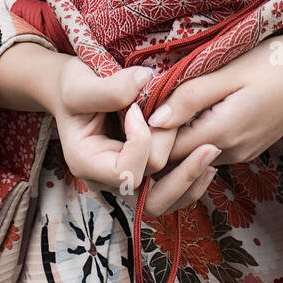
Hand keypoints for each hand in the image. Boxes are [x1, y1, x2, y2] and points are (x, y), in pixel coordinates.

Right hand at [50, 58, 222, 217]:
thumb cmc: (73, 86)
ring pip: (164, 202)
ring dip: (190, 181)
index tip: (138, 107)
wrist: (70, 89)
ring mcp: (125, 179)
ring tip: (212, 154)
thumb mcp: (81, 84)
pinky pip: (168, 189)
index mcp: (88, 164)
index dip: (141, 140)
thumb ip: (110, 88)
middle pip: (151, 200)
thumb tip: (145, 80)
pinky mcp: (140, 170)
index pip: (127, 171)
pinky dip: (189, 178)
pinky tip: (207, 158)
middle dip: (182, 174)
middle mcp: (107, 180)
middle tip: (209, 147)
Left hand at [146, 24, 282, 167]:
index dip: (147, 133)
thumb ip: (190, 96)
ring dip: (177, 133)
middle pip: (178, 158)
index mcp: (222, 134)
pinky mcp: (249, 147)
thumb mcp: (229, 71)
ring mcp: (242, 153)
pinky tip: (194, 106)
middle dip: (158, 136)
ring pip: (194, 154)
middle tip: (145, 101)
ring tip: (168, 100)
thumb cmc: (276, 61)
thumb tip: (153, 120)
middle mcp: (230, 153)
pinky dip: (196, 132)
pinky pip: (211, 148)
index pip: (167, 153)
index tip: (136, 105)